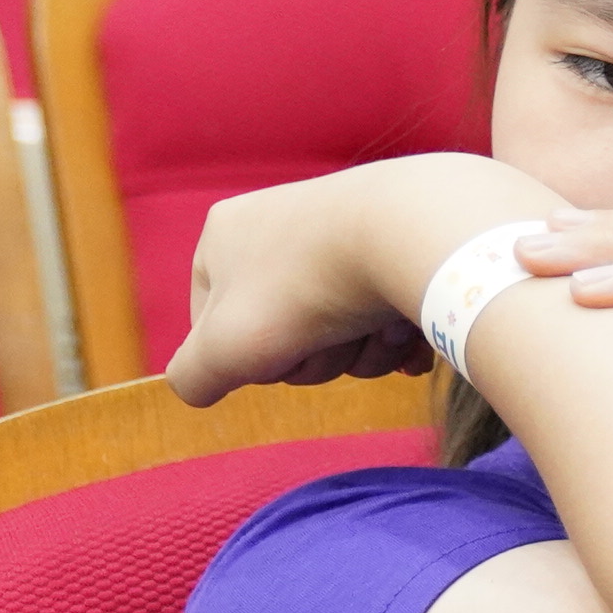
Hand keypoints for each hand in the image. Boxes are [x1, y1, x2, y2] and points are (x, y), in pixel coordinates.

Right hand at [166, 155, 552, 404]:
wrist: (417, 233)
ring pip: (347, 333)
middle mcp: (285, 225)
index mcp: (226, 236)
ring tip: (381, 328)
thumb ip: (194, 374)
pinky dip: (404, 337)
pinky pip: (396, 317)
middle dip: (318, 358)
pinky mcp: (410, 248)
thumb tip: (196, 387)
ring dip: (364, 352)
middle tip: (334, 341)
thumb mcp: (226, 347)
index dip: (247, 358)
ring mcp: (351, 233)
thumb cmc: (308, 288)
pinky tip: (414, 334)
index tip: (271, 348)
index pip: (215, 328)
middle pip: (289, 336)